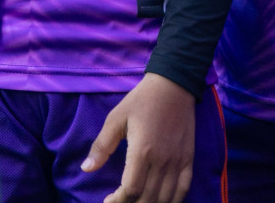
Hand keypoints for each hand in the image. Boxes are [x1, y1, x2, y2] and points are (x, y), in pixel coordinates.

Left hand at [81, 73, 196, 202]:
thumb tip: (86, 169)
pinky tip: (161, 201)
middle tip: (119, 201)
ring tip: (136, 201)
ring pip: (165, 198)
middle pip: (148, 198)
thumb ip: (102, 146)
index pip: (131, 189)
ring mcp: (178, 160)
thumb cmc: (142, 100)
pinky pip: (183, 188)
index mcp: (142, 150)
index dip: (118, 201)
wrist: (174, 84)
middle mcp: (162, 160)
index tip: (108, 200)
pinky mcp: (189, 158)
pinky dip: (173, 201)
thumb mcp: (116, 118)